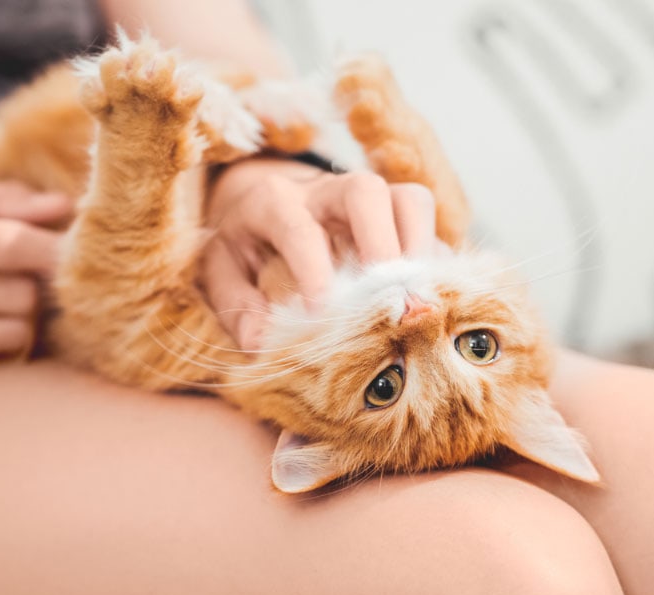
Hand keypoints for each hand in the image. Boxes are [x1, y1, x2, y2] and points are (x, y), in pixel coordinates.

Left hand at [202, 158, 441, 349]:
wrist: (262, 198)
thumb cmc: (243, 240)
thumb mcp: (221, 268)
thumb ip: (236, 304)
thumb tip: (260, 345)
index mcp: (274, 202)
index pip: (298, 229)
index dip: (313, 270)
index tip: (322, 312)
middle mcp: (324, 192)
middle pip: (366, 191)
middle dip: (381, 242)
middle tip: (384, 295)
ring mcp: (367, 198)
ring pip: (409, 199)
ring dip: (419, 246)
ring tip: (414, 294)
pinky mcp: (394, 212)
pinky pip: (426, 229)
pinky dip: (433, 260)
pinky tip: (424, 295)